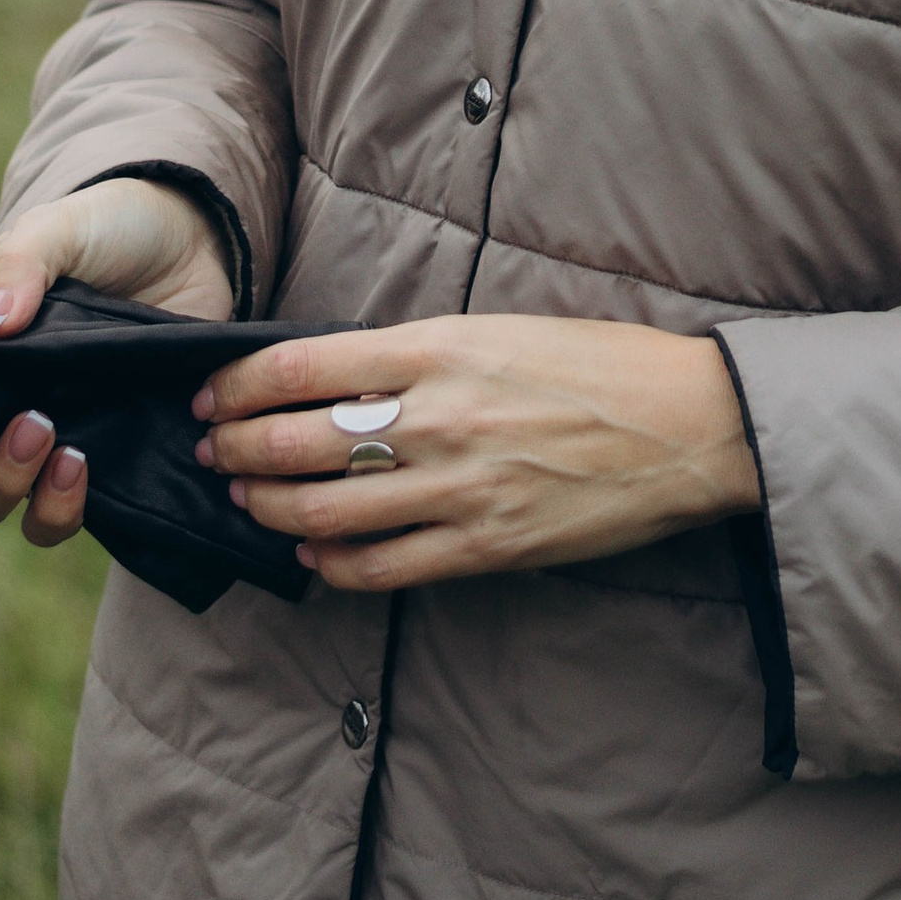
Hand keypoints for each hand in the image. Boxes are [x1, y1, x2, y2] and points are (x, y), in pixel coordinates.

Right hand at [0, 175, 235, 543]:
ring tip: (65, 449)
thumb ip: (17, 266)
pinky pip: (58, 514)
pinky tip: (83, 466)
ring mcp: (43, 434)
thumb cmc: (107, 229)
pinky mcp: (94, 453)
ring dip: (16, 492)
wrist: (192, 240)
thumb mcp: (58, 230)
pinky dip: (61, 508)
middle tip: (30, 424)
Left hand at [193, 316, 761, 592]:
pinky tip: (315, 557)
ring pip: (327, 512)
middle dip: (239, 450)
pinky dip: (334, 566)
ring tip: (248, 503)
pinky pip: (383, 568)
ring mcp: (461, 489)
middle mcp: (439, 417)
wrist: (687, 424)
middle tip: (213, 453)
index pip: (303, 367)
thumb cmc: (599, 365)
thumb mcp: (499, 330)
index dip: (241, 386)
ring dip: (271, 510)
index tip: (214, 396)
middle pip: (298, 442)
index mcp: (440, 348)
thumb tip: (338, 378)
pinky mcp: (487, 547)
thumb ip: (418, 355)